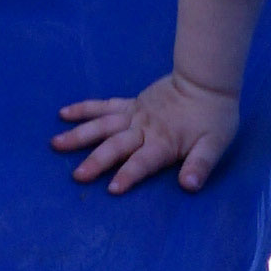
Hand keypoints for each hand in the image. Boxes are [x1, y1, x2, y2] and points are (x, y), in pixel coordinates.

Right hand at [57, 68, 238, 195]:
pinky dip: (84, 109)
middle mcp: (143, 129)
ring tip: (56, 144)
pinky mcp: (130, 103)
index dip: (128, 175)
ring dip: (79, 135)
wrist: (206, 82)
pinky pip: (103, 106)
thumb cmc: (213, 118)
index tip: (111, 189)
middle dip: (96, 161)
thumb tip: (189, 186)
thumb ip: (200, 165)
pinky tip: (64, 113)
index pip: (142, 162)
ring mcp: (133, 115)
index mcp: (162, 142)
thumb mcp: (215, 145)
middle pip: (115, 146)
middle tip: (77, 175)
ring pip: (101, 125)